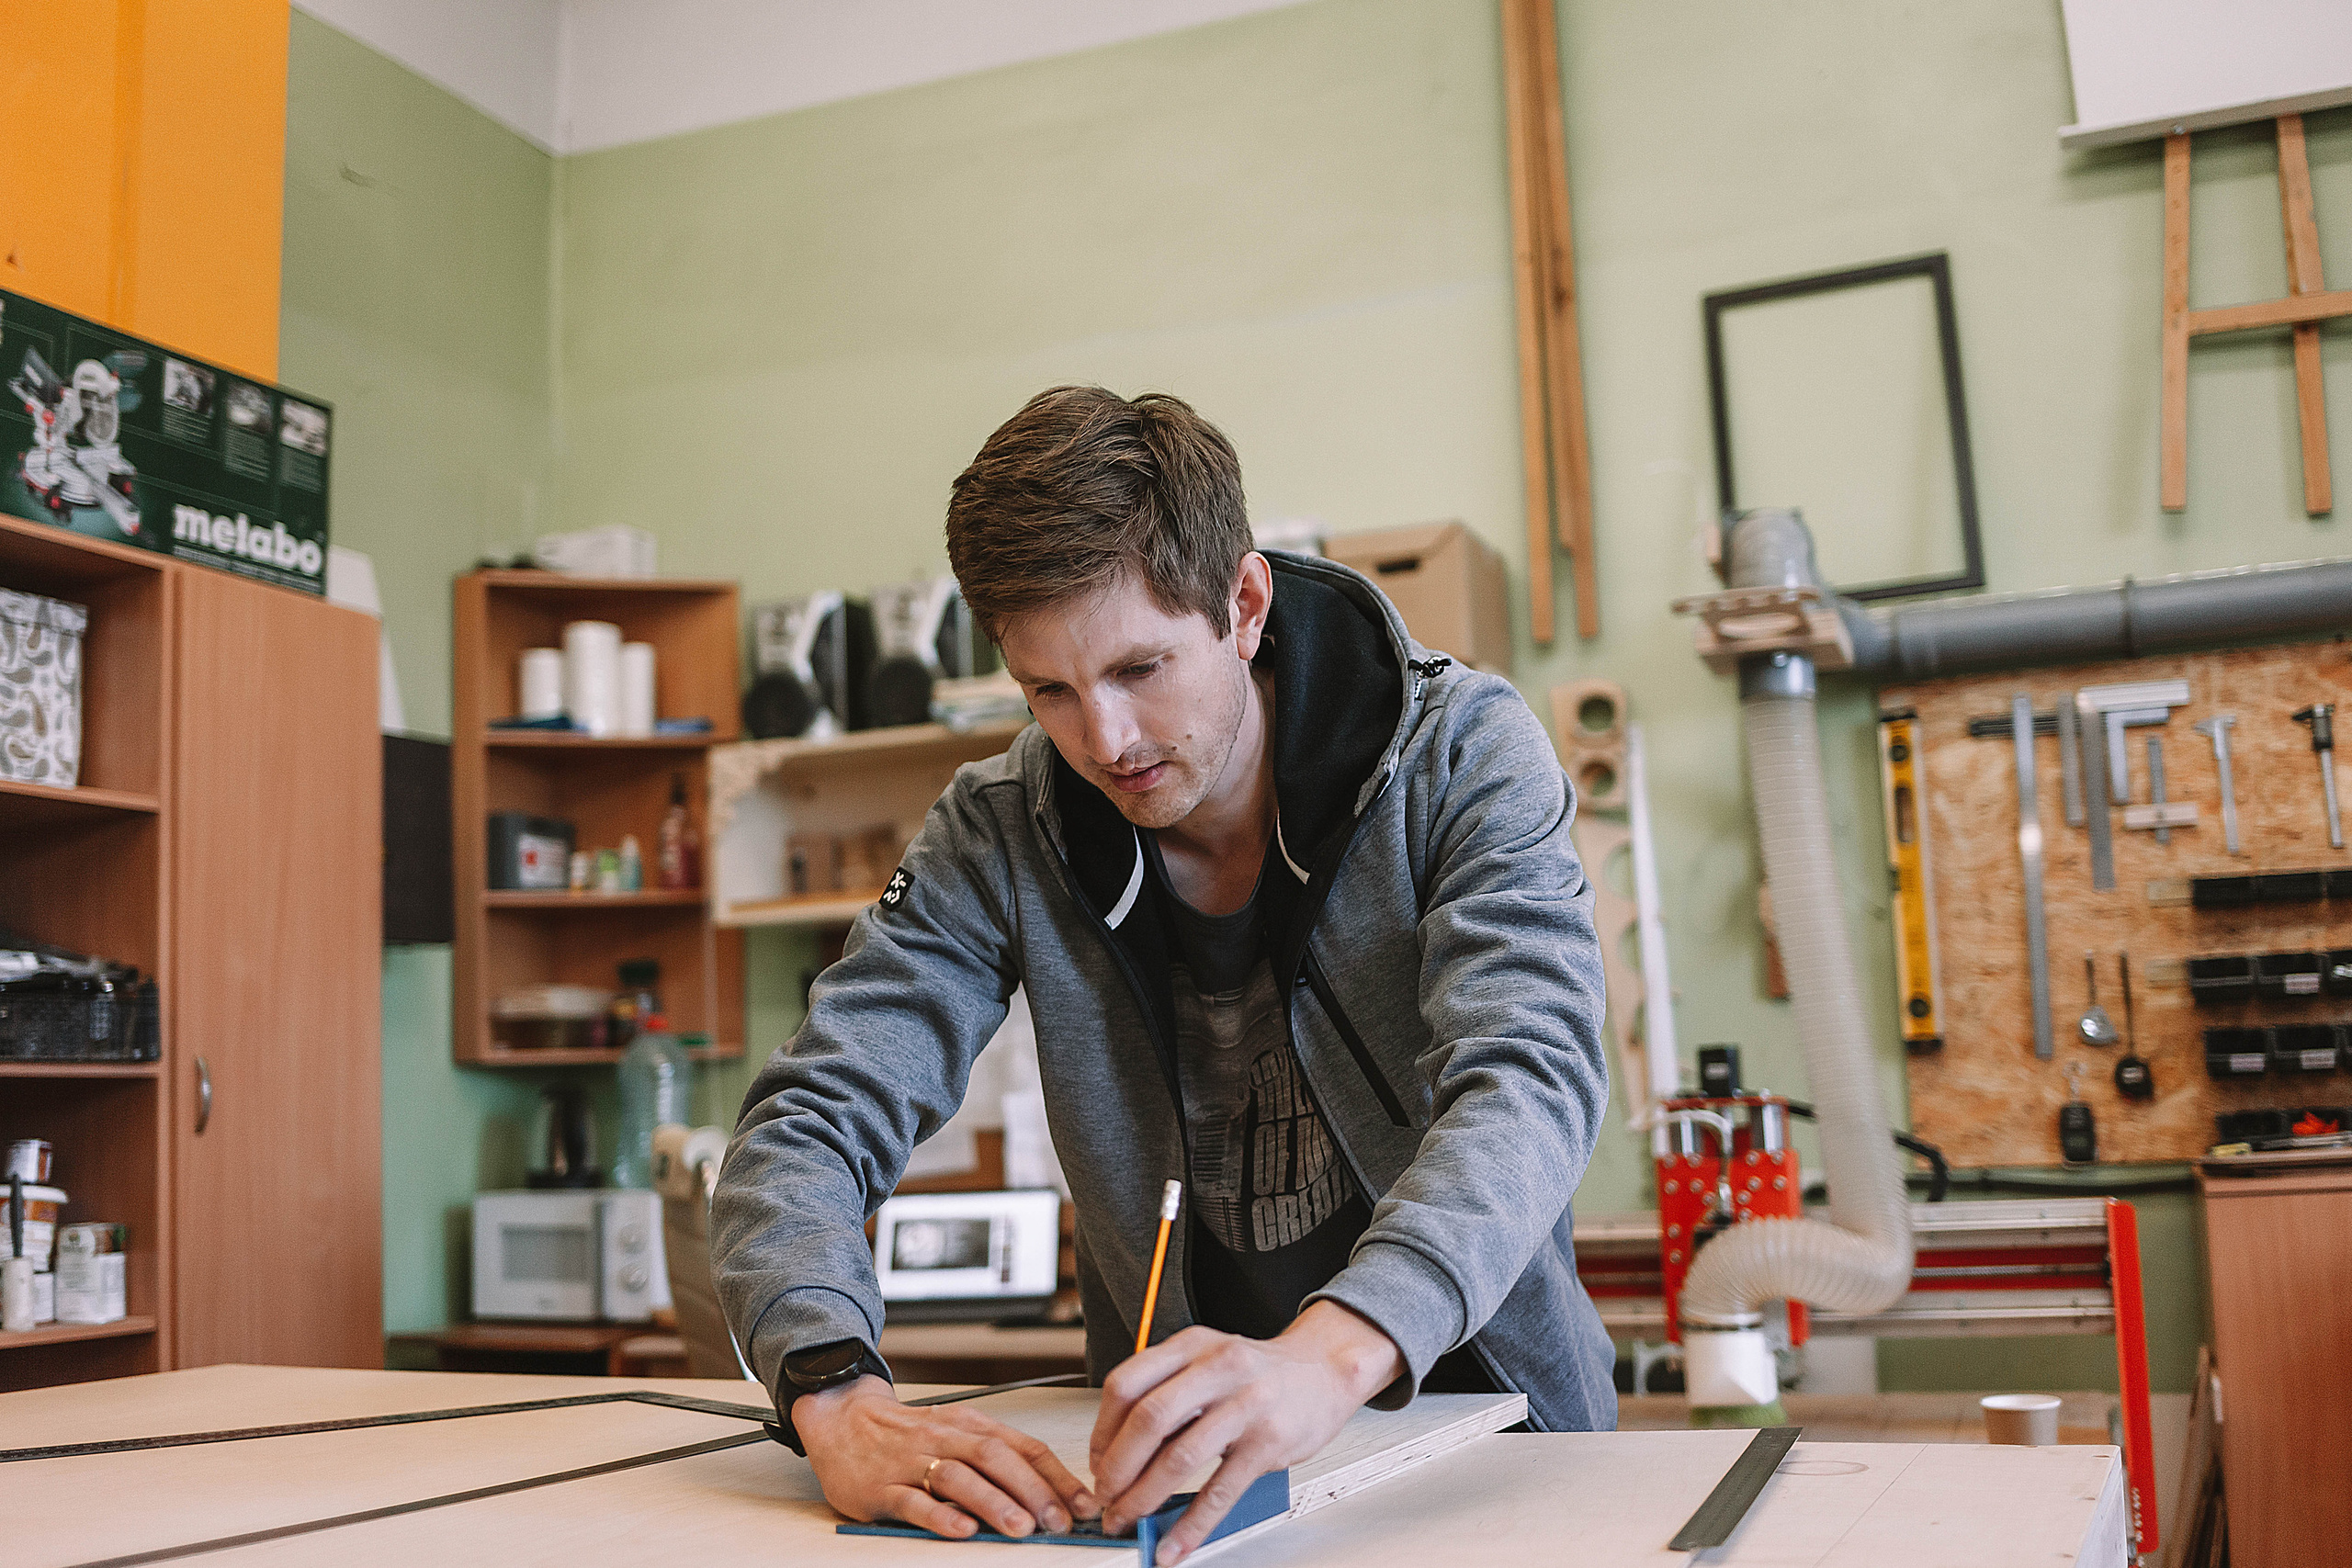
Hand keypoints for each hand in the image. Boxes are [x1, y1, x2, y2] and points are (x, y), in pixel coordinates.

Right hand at [793, 1375, 1096, 1539]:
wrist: (843, 1420)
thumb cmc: (910, 1434)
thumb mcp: (959, 1434)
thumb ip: (1000, 1460)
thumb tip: (1053, 1497)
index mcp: (972, 1426)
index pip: (1025, 1448)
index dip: (1058, 1478)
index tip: (1085, 1505)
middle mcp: (946, 1439)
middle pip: (996, 1458)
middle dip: (1032, 1491)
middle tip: (1058, 1521)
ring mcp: (912, 1463)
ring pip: (959, 1477)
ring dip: (994, 1502)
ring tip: (1020, 1526)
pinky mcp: (882, 1488)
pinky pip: (914, 1501)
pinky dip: (940, 1516)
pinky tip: (962, 1529)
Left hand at [1089, 1301, 1405, 1564]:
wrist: (1324, 1370)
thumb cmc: (1257, 1372)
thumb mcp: (1206, 1359)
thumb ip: (1166, 1393)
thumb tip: (1117, 1452)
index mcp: (1190, 1345)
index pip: (1125, 1384)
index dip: (1101, 1431)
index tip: (1095, 1463)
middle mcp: (1216, 1367)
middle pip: (1146, 1419)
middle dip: (1116, 1467)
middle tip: (1106, 1497)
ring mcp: (1245, 1404)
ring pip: (1180, 1457)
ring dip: (1144, 1497)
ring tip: (1129, 1519)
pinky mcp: (1268, 1442)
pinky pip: (1221, 1490)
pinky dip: (1191, 1525)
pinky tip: (1174, 1545)